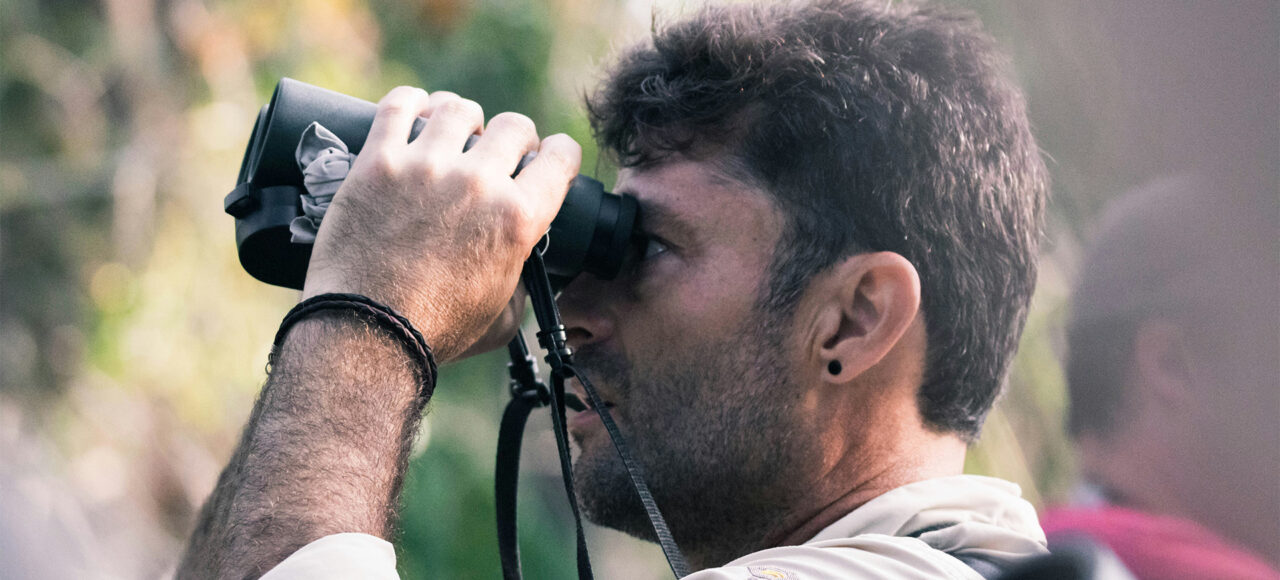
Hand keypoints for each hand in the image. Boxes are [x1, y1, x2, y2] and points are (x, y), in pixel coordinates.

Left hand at [301, 87, 579, 361]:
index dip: (560, 154)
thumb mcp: (503, 318)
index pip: (560, 157)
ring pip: (458, 108)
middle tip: (496, 154)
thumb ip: (522, 283)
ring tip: (451, 133)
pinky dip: (411, 102)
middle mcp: (478, 184)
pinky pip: (399, 105)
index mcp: (517, 219)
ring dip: (461, 118)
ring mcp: (426, 167)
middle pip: (513, 126)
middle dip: (512, 138)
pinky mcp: (378, 162)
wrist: (367, 334)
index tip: (547, 157)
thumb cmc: (435, 333)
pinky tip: (413, 111)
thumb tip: (520, 265)